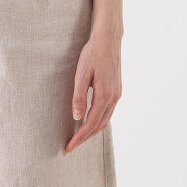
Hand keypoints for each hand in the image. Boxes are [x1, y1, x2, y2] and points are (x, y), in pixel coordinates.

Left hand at [65, 31, 121, 152]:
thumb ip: (79, 97)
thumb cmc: (93, 54)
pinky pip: (108, 112)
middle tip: (71, 145)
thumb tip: (77, 117)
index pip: (91, 124)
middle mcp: (114, 98)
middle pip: (99, 126)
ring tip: (79, 137)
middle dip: (85, 137)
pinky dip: (98, 121)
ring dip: (92, 130)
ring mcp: (117, 95)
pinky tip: (90, 121)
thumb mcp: (82, 75)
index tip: (69, 146)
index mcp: (105, 96)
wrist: (109, 40)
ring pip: (105, 120)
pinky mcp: (116, 91)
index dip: (80, 137)